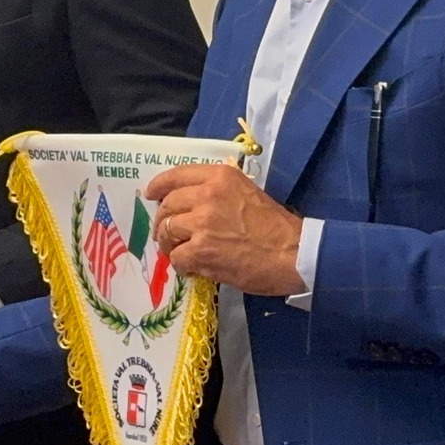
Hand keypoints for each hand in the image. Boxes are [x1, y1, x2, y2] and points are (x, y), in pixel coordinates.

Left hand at [146, 164, 305, 295]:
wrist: (293, 253)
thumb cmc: (276, 226)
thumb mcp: (246, 192)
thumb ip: (218, 192)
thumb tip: (190, 203)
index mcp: (219, 177)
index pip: (176, 176)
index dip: (158, 186)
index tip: (150, 194)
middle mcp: (207, 195)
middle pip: (167, 206)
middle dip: (163, 221)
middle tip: (167, 234)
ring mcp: (202, 223)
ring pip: (166, 231)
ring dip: (169, 244)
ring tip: (179, 252)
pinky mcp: (201, 250)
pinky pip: (176, 257)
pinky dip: (181, 265)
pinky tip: (191, 268)